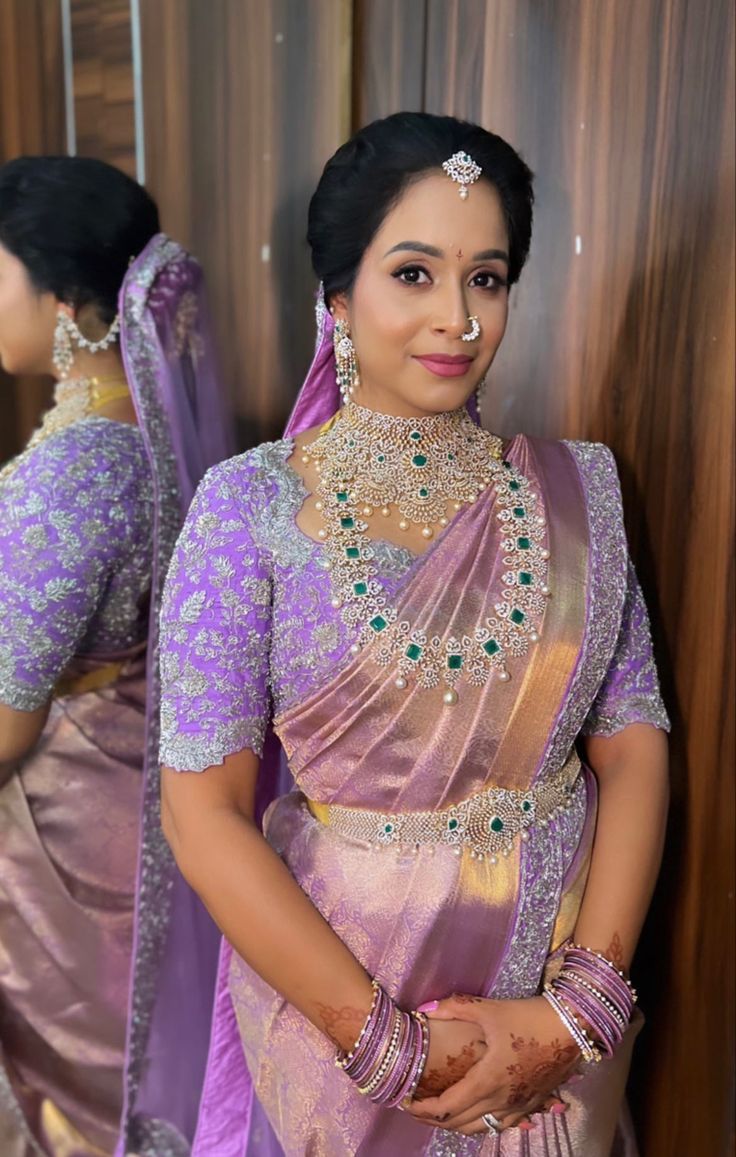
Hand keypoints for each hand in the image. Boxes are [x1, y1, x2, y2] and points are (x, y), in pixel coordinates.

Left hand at [407, 994, 579, 1134]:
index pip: (446, 1107)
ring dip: (455, 1125)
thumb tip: (424, 1009)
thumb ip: (455, 1008)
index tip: (405, 1102)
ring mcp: (519, 1107)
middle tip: (415, 1108)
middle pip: (459, 1124)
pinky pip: (501, 1125)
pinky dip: (481, 1124)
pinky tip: (476, 1115)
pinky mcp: (532, 1104)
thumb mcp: (489, 1009)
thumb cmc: (530, 1018)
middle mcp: (501, 1101)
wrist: (573, 1027)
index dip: (422, 1109)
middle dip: (432, 1120)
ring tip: (439, 1113)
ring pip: (480, 1129)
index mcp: (487, 1081)